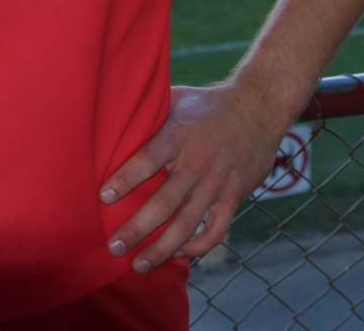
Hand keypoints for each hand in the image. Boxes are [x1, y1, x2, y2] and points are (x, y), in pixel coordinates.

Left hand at [98, 85, 283, 270]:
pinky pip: (216, 231)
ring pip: (187, 225)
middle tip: (114, 246)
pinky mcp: (234, 196)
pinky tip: (178, 253)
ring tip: (139, 265)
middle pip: (164, 203)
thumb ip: (149, 109)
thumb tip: (112, 111)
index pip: (148, 159)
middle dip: (136, 229)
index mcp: (179, 134)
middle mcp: (198, 162)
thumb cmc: (208, 105)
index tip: (103, 197)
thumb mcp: (178, 98)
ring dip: (162, 249)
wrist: (259, 108)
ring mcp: (217, 182)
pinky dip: (198, 247)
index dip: (125, 179)